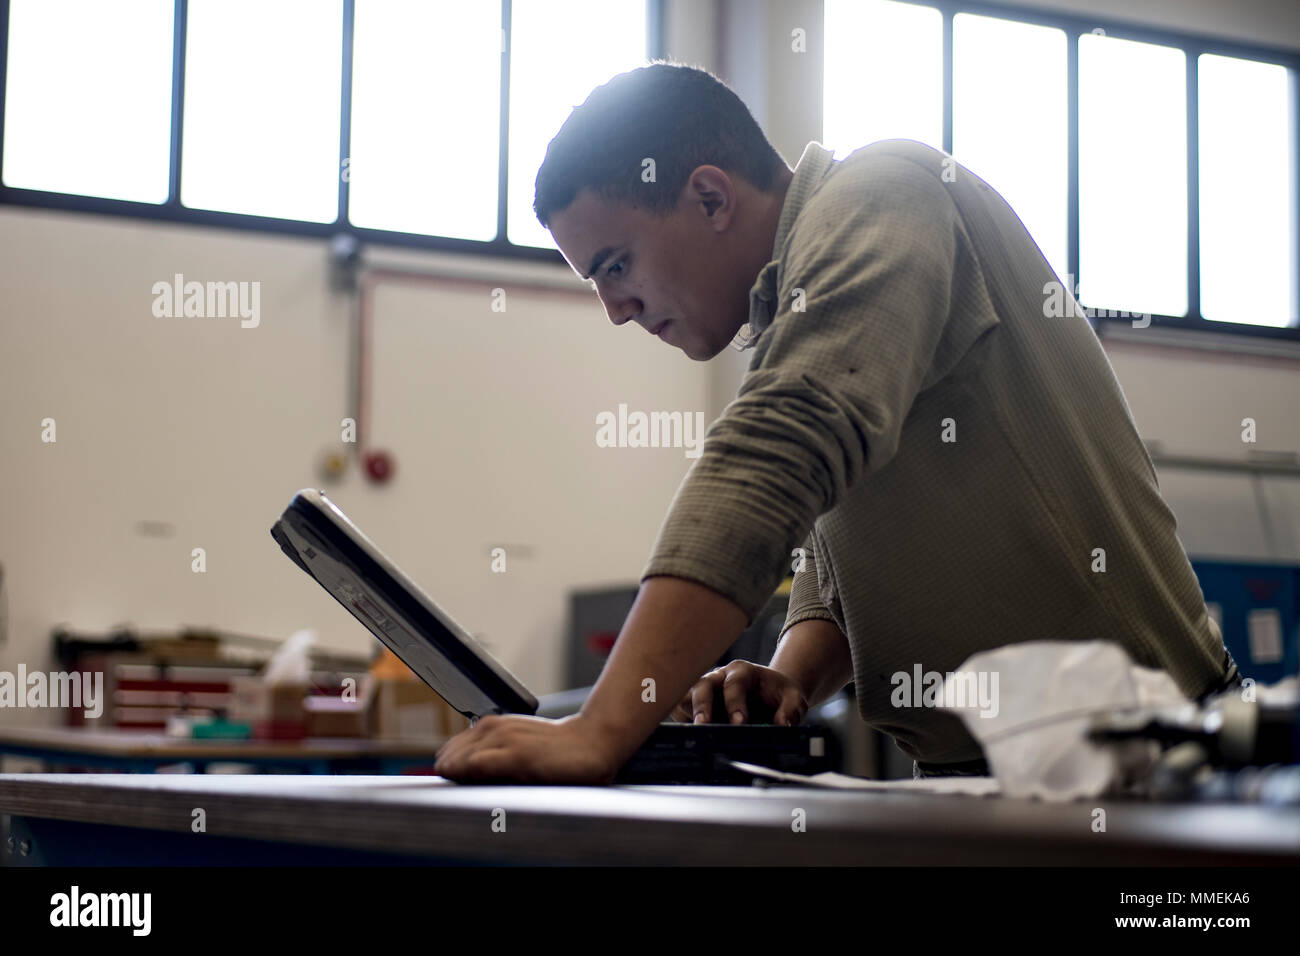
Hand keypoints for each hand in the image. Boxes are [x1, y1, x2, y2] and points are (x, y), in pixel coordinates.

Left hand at [433, 712, 620, 784]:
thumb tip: (460, 776)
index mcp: (489, 725)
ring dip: (456, 779)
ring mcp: (504, 739)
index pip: (450, 751)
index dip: (448, 770)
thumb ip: (489, 756)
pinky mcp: (517, 755)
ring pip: (459, 761)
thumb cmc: (554, 750)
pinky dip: (468, 776)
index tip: (453, 786)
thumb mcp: (516, 746)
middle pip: (449, 757)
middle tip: (459, 793)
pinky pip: (479, 765)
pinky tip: (471, 786)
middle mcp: (492, 728)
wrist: (590, 743)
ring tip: (464, 794)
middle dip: (448, 776)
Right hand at [668, 660, 808, 725]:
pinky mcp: (698, 704)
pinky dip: (684, 722)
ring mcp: (706, 690)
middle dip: (702, 706)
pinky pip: (683, 711)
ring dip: (689, 714)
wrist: (771, 693)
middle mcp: (719, 677)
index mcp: (743, 672)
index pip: (734, 684)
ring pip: (687, 696)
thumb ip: (792, 710)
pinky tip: (692, 737)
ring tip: (693, 734)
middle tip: (704, 726)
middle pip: (702, 685)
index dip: (734, 703)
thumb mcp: (794, 698)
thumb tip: (781, 725)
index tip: (739, 723)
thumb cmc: (779, 694)